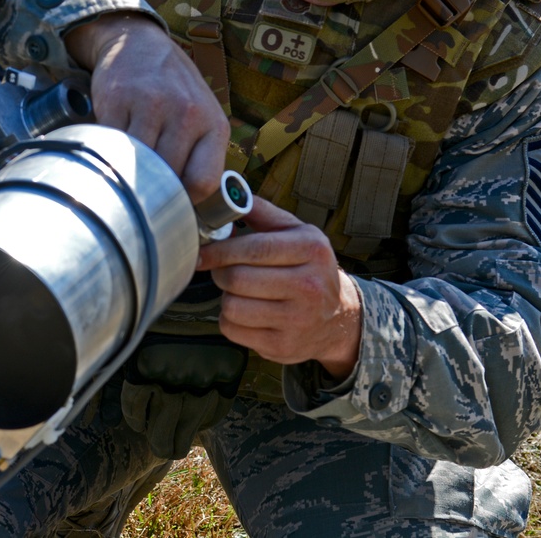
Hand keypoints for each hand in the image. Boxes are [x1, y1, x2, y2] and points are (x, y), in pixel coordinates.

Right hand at [65, 12, 229, 202]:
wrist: (139, 44)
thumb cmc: (174, 90)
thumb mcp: (202, 118)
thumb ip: (200, 158)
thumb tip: (190, 212)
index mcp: (213, 124)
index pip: (203, 182)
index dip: (185, 201)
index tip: (171, 204)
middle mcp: (186, 113)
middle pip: (167, 177)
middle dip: (154, 190)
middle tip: (143, 193)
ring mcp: (151, 105)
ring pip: (137, 164)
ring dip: (129, 174)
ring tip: (125, 173)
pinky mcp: (117, 99)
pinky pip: (110, 144)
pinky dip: (108, 154)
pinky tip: (111, 151)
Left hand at [195, 198, 361, 378]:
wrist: (337, 317)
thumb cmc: (308, 267)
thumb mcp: (297, 232)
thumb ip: (262, 212)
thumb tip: (226, 193)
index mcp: (312, 250)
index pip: (255, 248)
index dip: (221, 250)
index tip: (203, 252)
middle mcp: (310, 286)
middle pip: (238, 279)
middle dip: (220, 272)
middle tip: (223, 269)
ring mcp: (297, 320)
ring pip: (232, 307)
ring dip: (226, 297)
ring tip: (239, 291)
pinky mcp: (282, 346)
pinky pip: (233, 330)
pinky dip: (230, 320)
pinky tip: (246, 312)